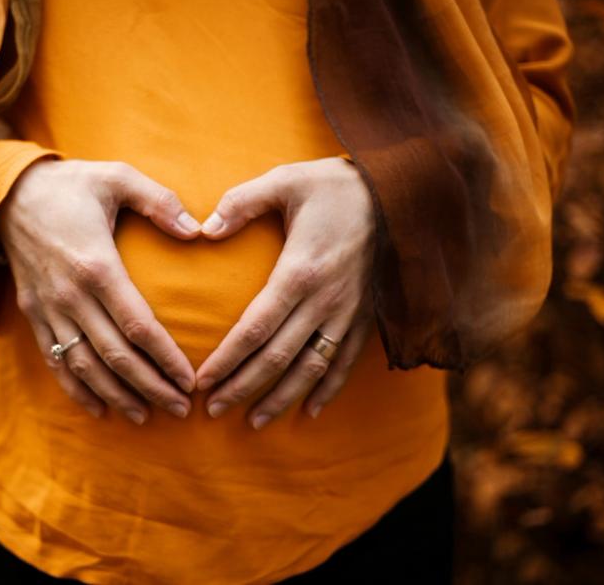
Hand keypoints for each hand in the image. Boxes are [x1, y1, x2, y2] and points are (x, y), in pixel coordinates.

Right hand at [0, 159, 201, 423]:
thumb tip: (198, 231)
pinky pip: (55, 362)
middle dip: (151, 387)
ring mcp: (49, 309)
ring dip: (117, 396)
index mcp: (96, 265)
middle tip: (181, 409)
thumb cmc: (71, 185)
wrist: (7, 194)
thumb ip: (159, 201)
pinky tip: (99, 410)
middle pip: (115, 357)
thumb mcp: (116, 176)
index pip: (138, 326)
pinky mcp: (34, 315)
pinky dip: (76, 390)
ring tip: (147, 416)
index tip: (191, 379)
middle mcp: (70, 295)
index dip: (166, 358)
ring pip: (85, 367)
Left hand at [195, 157, 375, 428]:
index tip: (202, 382)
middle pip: (278, 357)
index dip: (227, 359)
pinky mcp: (366, 316)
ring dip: (282, 398)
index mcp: (300, 271)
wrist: (400, 192)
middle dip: (243, 387)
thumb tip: (203, 229)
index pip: (256, 329)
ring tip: (254, 422)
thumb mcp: (284, 181)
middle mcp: (325, 300)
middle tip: (213, 410)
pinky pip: (346, 361)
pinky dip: (328, 389)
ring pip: (312, 368)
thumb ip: (241, 203)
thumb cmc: (334, 185)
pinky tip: (310, 411)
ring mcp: (349, 313)